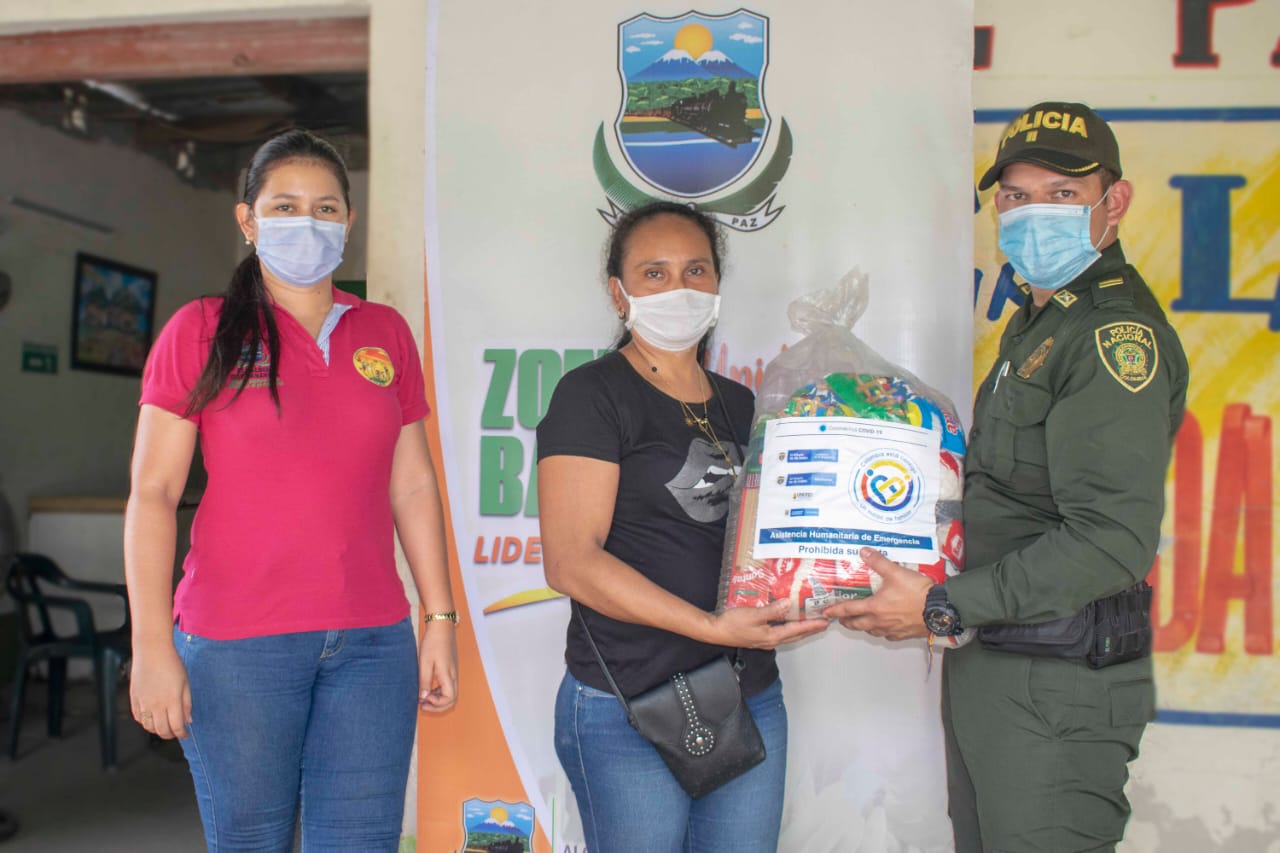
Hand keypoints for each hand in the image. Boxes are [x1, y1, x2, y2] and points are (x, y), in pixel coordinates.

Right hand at [130, 638, 191, 738]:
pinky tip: (152, 718)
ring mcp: (143, 703)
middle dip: (170, 735)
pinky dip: (145, 722)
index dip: (182, 733)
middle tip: (176, 731)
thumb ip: (186, 703)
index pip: (176, 727)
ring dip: (157, 730)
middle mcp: (156, 705)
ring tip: (165, 725)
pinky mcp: (133, 699)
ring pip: (148, 727)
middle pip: (162, 731)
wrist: (152, 650)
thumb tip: (188, 720)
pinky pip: (138, 718)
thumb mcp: (185, 682)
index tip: (185, 733)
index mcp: (172, 700)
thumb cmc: (171, 663)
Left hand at [418, 620, 457, 712]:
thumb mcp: (425, 662)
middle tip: (422, 705)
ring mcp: (453, 672)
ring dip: (438, 699)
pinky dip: (439, 692)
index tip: (423, 699)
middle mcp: (454, 675)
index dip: (437, 704)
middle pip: (452, 699)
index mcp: (448, 675)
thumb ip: (424, 681)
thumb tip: (423, 697)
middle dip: (437, 706)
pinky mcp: (450, 669)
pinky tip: (428, 688)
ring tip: (423, 697)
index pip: (450, 699)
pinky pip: (447, 686)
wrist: (441, 626)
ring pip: (450, 693)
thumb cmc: (433, 642)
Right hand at [708, 599, 828, 648]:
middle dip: (810, 630)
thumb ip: (772, 611)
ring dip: (800, 630)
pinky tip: (786, 621)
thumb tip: (789, 604)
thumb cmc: (732, 624)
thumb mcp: (753, 615)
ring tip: (809, 623)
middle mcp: (771, 640)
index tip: (825, 622)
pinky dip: (788, 628)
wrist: (715, 632)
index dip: (812, 626)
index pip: (797, 630)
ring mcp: (764, 640)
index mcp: (772, 636)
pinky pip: (779, 633)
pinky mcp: (758, 637)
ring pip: (788, 635)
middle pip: (795, 635)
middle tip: (823, 623)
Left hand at [822, 548, 931, 639]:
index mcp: (875, 607)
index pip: (849, 610)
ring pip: (871, 631)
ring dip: (862, 627)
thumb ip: (879, 562)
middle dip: (846, 622)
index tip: (826, 612)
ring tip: (859, 622)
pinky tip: (883, 627)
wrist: (939, 610)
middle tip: (840, 618)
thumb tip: (864, 552)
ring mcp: (891, 630)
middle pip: (857, 625)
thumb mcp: (896, 572)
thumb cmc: (917, 593)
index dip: (835, 611)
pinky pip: (886, 635)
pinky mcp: (903, 635)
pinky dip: (880, 631)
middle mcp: (880, 621)